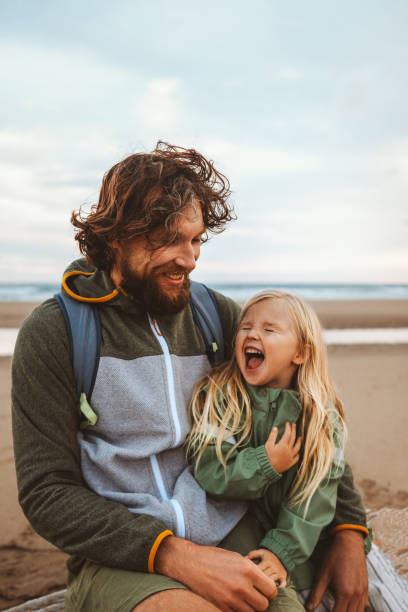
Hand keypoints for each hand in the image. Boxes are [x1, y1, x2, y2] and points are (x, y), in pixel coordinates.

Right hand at [155, 535, 277, 611]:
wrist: (190, 563)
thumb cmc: (214, 558)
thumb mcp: (236, 558)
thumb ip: (252, 571)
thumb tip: (265, 583)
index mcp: (248, 570)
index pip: (271, 590)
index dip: (269, 591)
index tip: (263, 590)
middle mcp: (242, 585)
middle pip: (264, 605)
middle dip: (260, 601)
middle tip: (253, 596)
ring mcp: (231, 599)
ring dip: (249, 608)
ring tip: (242, 599)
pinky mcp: (221, 607)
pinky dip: (237, 610)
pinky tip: (232, 602)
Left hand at [247, 549, 286, 587]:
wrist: (281, 556)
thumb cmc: (268, 556)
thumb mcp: (261, 552)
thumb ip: (253, 554)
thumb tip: (244, 558)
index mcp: (267, 561)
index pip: (259, 569)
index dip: (254, 574)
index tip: (248, 579)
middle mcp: (273, 567)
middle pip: (265, 576)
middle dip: (259, 581)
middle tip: (252, 587)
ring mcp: (278, 572)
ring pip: (272, 580)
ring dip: (267, 585)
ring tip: (260, 591)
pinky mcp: (283, 576)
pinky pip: (283, 583)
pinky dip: (280, 587)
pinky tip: (275, 591)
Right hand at [265, 422, 300, 472]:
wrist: (268, 468)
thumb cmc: (267, 456)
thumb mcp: (268, 444)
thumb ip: (272, 436)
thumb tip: (275, 428)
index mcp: (283, 445)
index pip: (287, 434)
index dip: (288, 427)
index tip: (288, 423)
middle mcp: (289, 450)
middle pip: (293, 438)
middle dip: (294, 430)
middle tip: (294, 425)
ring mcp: (291, 457)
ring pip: (298, 447)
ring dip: (299, 441)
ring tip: (300, 437)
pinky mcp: (291, 463)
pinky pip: (297, 457)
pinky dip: (298, 453)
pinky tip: (297, 450)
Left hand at [306, 530, 367, 611]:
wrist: (350, 541)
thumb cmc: (334, 556)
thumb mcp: (322, 574)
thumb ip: (316, 593)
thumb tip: (308, 608)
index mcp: (345, 593)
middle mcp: (356, 595)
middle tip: (331, 610)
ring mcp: (363, 592)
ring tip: (338, 608)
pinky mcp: (366, 587)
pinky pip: (363, 605)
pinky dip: (356, 609)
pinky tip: (347, 606)